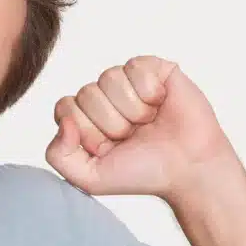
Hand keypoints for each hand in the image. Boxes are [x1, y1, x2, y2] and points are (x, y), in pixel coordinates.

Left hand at [45, 56, 237, 202]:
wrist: (187, 168)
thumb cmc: (142, 173)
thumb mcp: (90, 178)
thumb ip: (58, 155)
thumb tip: (63, 120)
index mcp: (85, 118)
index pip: (65, 108)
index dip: (87, 130)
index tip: (108, 148)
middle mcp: (103, 97)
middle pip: (86, 93)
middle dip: (111, 123)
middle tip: (133, 136)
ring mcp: (127, 81)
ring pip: (109, 78)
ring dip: (132, 109)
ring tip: (148, 122)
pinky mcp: (153, 68)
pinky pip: (134, 66)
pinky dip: (149, 91)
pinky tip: (160, 104)